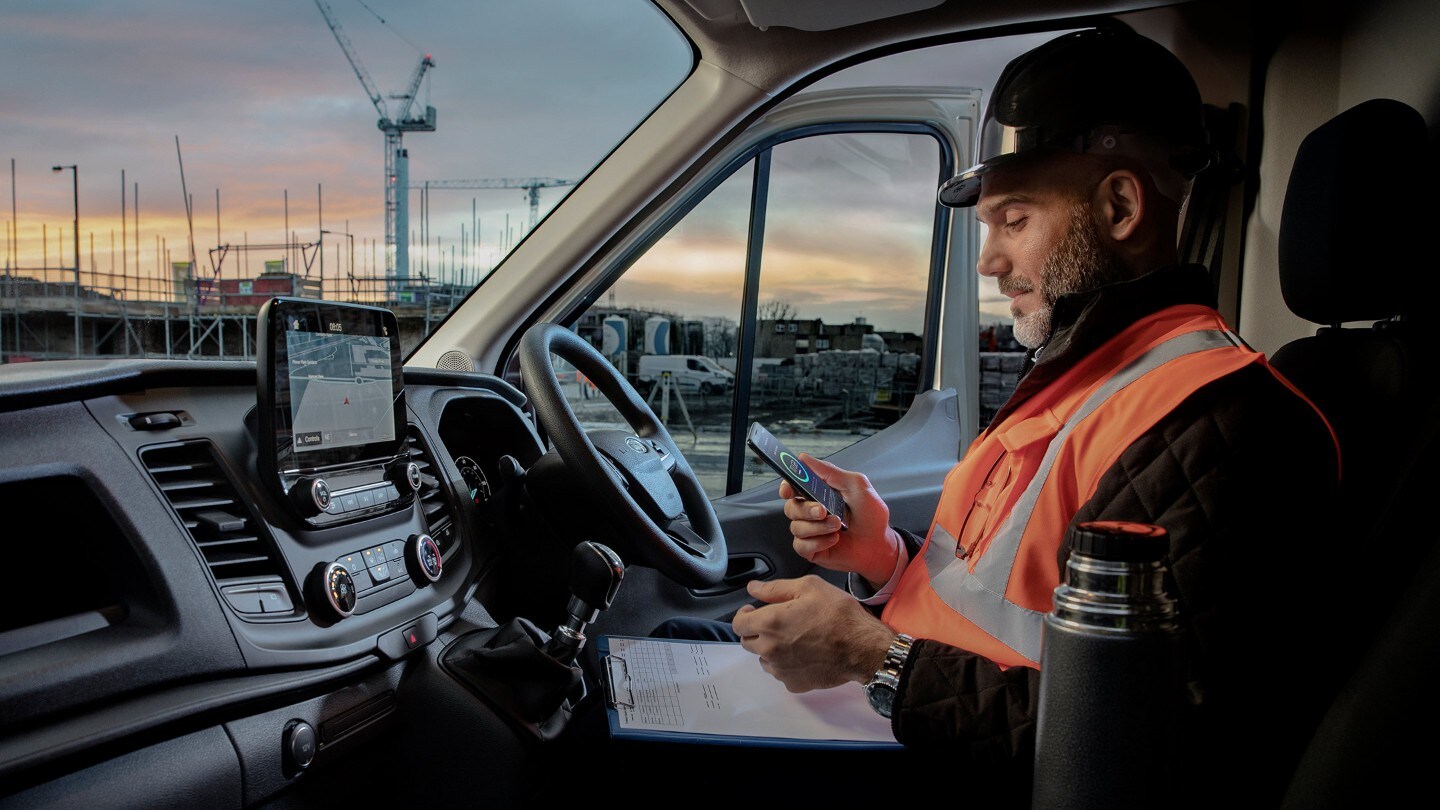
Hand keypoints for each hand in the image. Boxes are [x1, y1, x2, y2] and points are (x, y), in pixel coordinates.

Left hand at [730, 575, 894, 692]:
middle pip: (747, 642)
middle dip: (757, 631)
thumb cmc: (839, 614)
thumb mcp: (810, 587)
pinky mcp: (793, 684)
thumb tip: (753, 588)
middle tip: (777, 622)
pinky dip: (785, 664)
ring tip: (793, 638)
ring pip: (762, 659)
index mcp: (770, 623)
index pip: (738, 623)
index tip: (755, 610)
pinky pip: (780, 673)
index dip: (745, 615)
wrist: (863, 648)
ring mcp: (781, 670)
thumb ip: (775, 588)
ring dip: (770, 649)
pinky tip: (803, 654)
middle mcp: (769, 649)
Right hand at [780, 454, 901, 587]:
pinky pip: (802, 546)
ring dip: (818, 527)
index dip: (786, 486)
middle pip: (791, 507)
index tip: (788, 490)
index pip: (793, 486)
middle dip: (806, 509)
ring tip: (838, 526)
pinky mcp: (812, 550)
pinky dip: (818, 542)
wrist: (880, 544)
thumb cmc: (871, 515)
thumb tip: (805, 458)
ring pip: (796, 527)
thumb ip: (830, 472)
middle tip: (823, 511)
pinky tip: (833, 539)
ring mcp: (811, 531)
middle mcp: (811, 512)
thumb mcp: (856, 486)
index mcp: (819, 494)